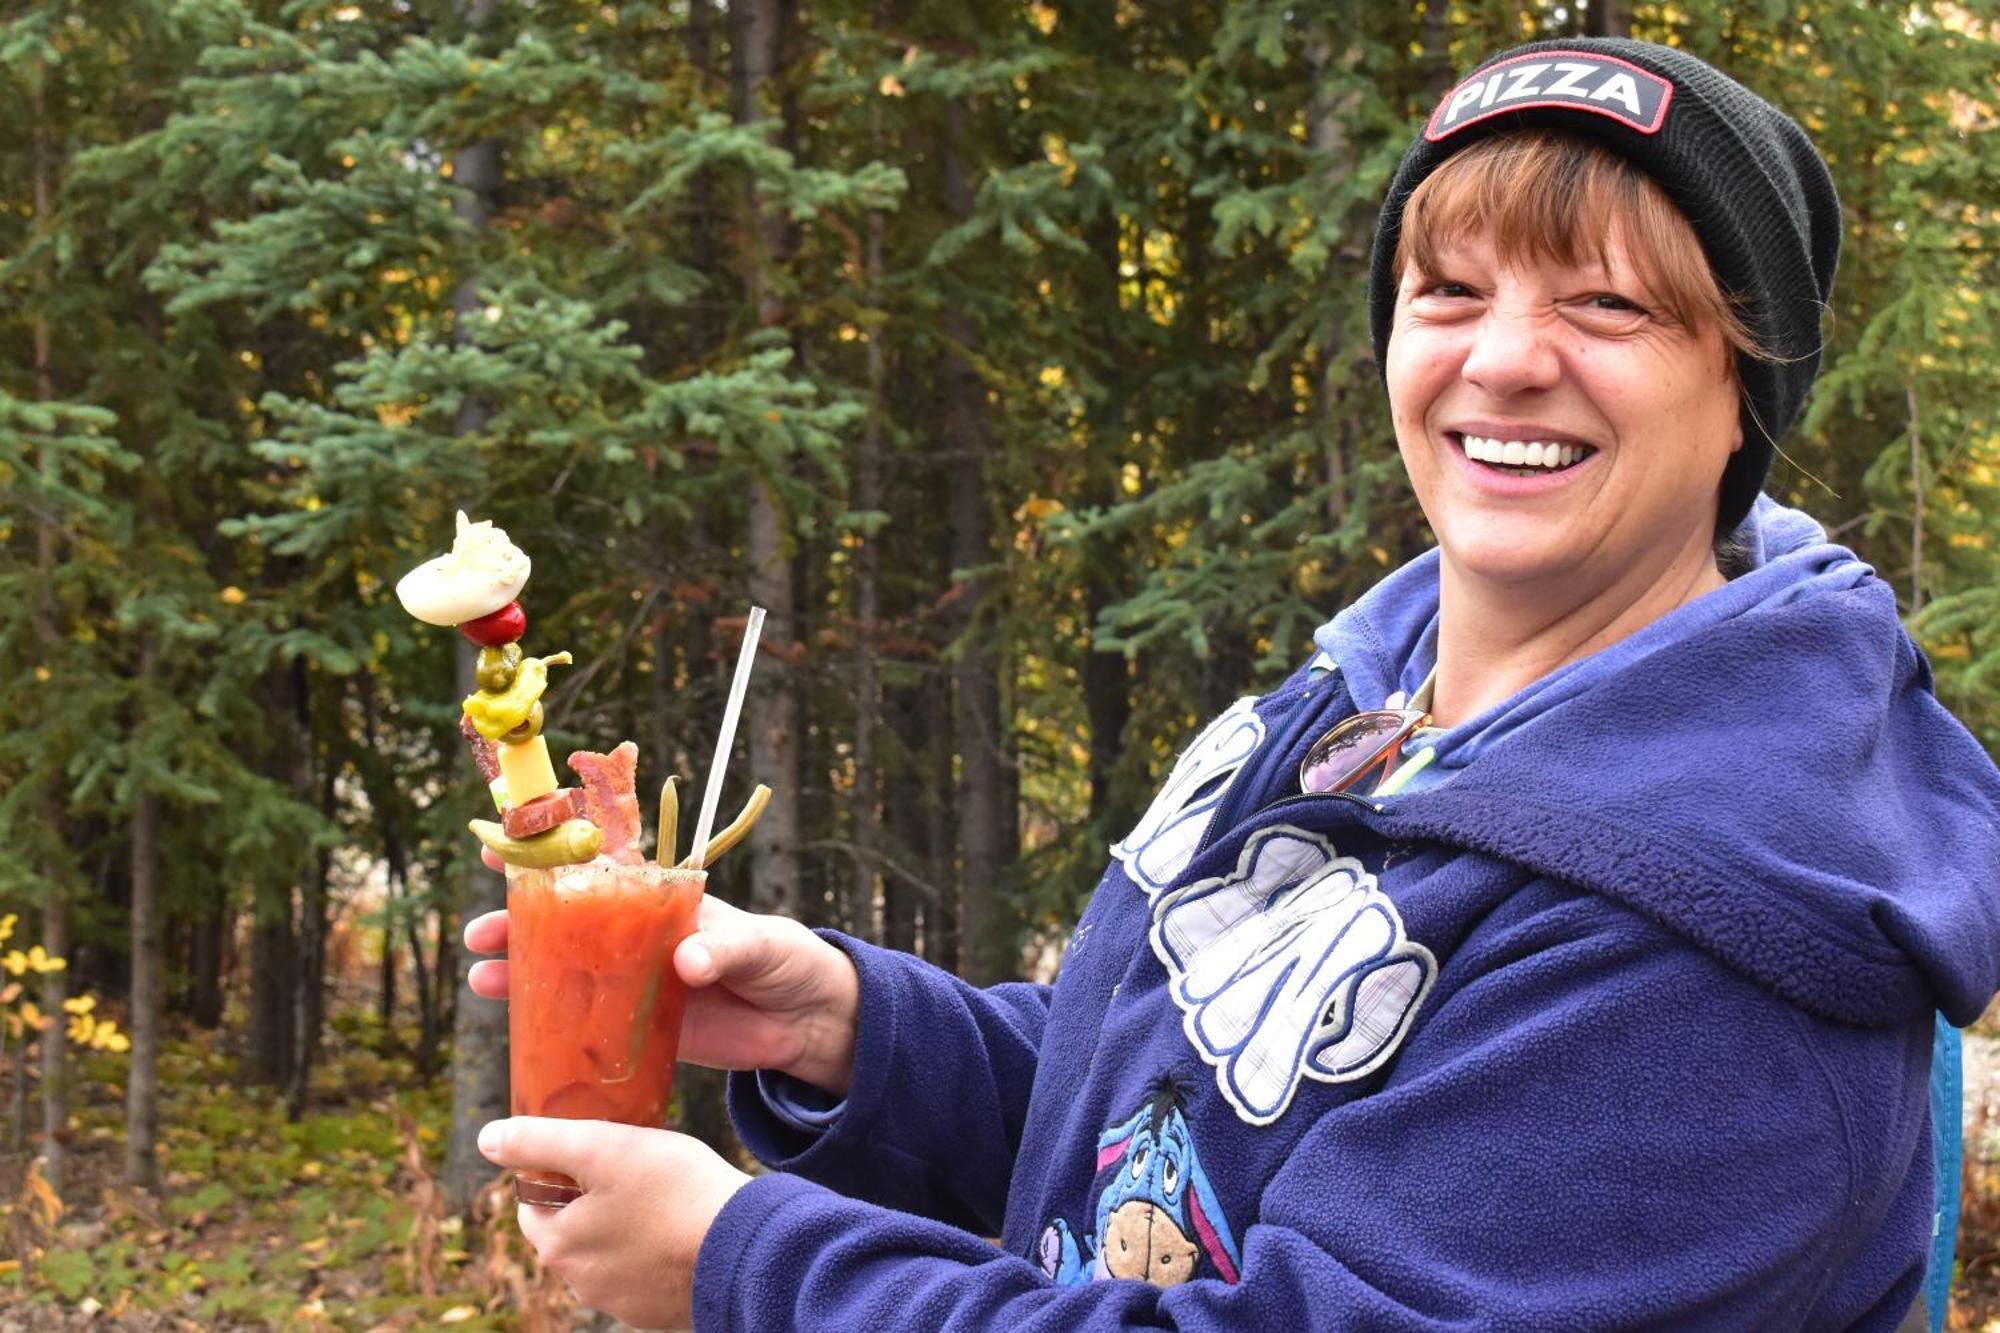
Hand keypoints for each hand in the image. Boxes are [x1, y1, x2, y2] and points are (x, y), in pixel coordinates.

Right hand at [465, 893, 860, 1094]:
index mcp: (665, 901)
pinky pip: (591, 1027)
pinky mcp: (644, 1029)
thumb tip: (687, 962)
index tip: (505, 847)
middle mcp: (641, 939)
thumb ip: (724, 948)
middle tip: (481, 934)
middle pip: (568, 925)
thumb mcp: (761, 943)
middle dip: (520, 925)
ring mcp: (638, 984)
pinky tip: (522, 1033)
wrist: (809, 1021)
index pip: (601, 870)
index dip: (552, 856)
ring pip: (568, 974)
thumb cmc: (786, 960)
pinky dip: (554, 1029)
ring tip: (483, 978)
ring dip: (523, 975)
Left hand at [479, 1117, 747, 1330]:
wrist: (746, 1250)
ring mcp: (622, 1303)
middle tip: (631, 1166)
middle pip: (571, 1228)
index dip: (555, 1171)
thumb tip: (486, 1138)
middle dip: (591, 1199)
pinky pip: (644, 1273)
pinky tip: (681, 1227)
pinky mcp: (660, 1311)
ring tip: (663, 1195)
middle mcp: (581, 1284)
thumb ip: (540, 1141)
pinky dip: (654, 1251)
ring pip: (608, 1252)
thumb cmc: (675, 1190)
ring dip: (623, 1226)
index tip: (592, 1150)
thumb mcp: (603, 1148)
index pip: (531, 1203)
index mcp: (557, 1246)